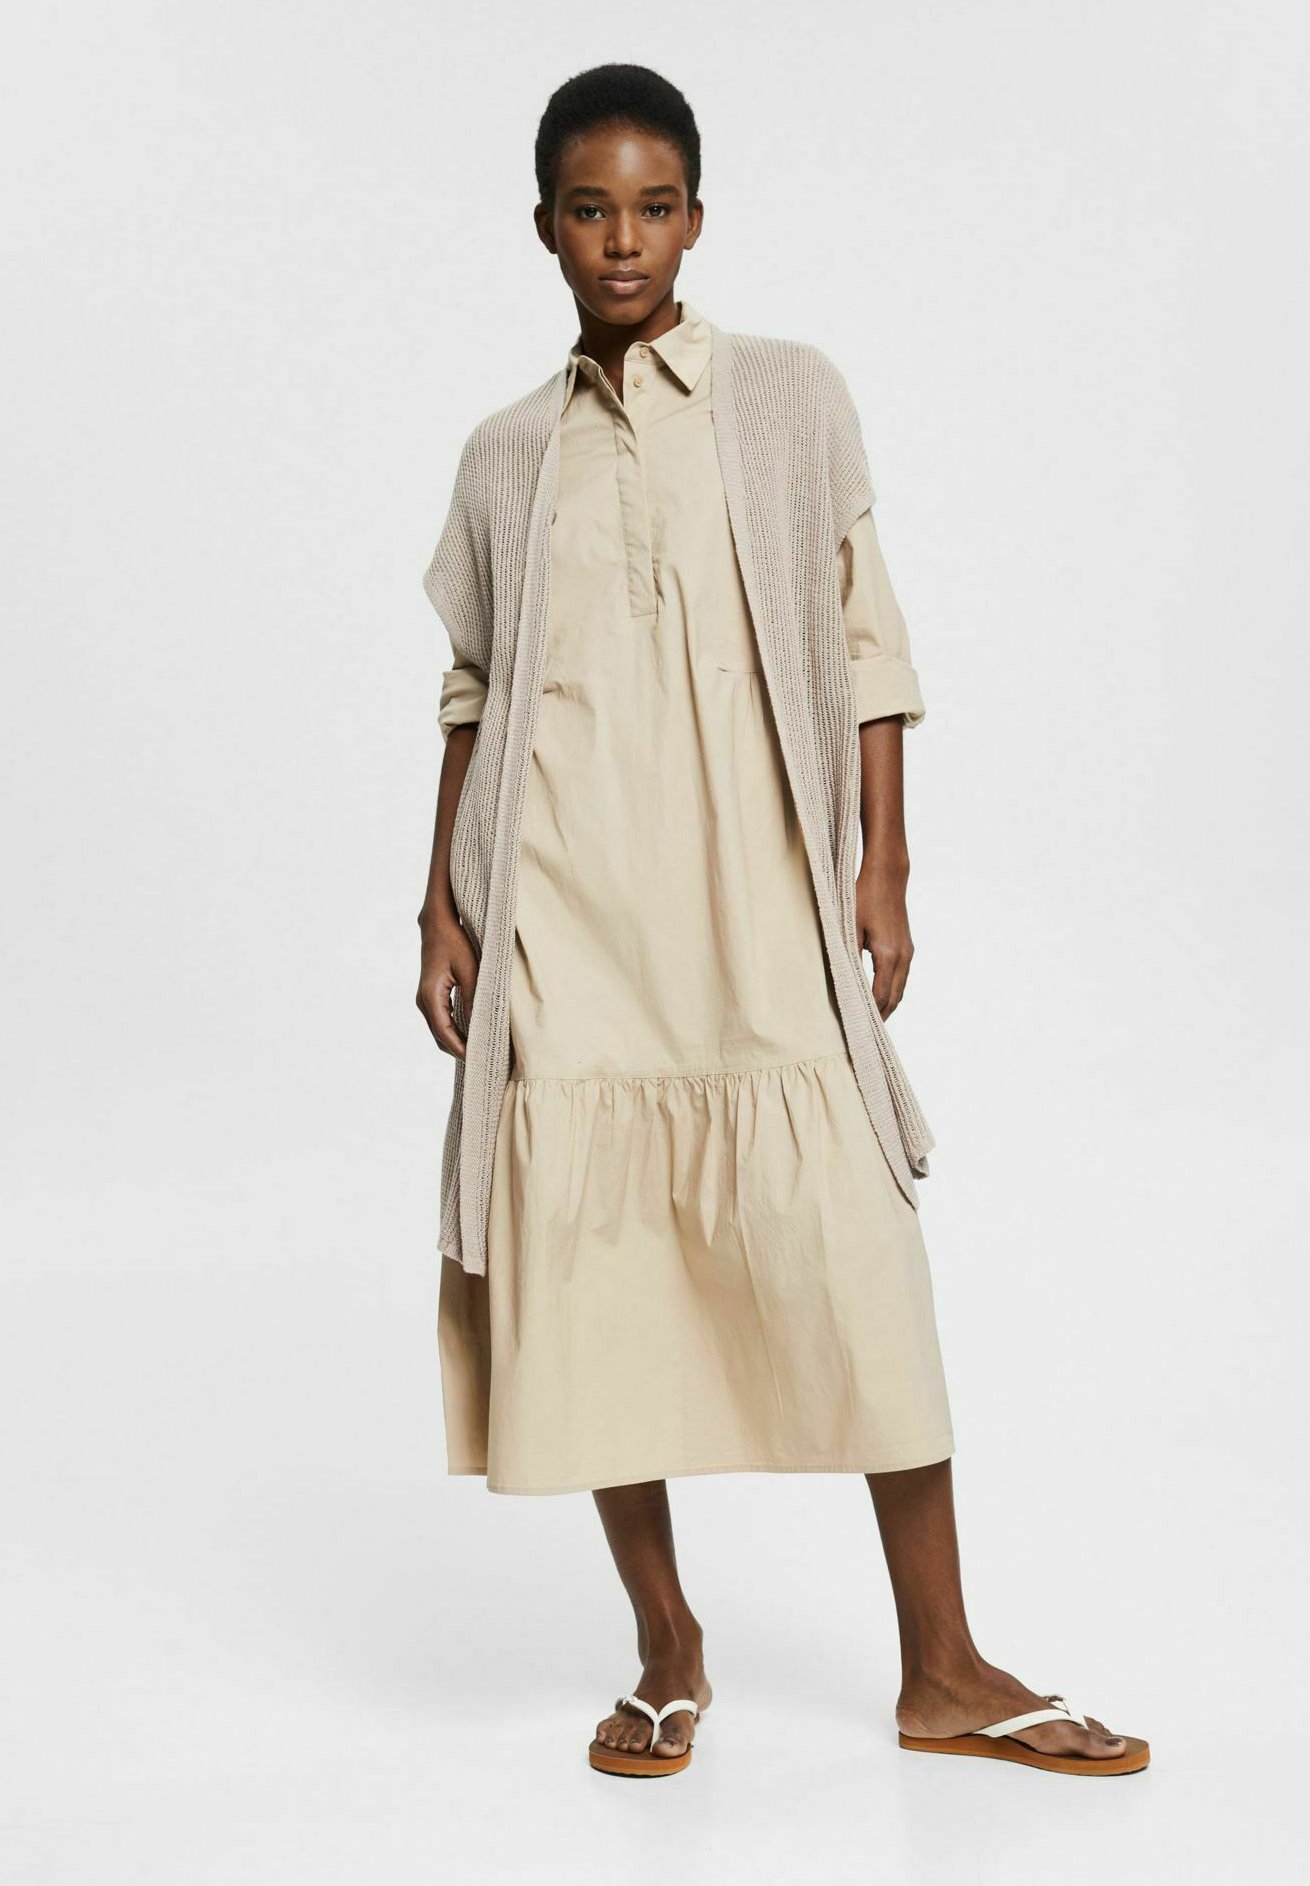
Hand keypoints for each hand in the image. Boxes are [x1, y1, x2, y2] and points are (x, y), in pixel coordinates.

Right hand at [416, 913, 479, 1057]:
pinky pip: (442, 1022)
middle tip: (483, 1060)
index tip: (477, 1061)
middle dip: (460, 1051)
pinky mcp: (431, 997)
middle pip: (440, 1037)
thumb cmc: (455, 942)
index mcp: (430, 995)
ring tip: (481, 1050)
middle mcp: (423, 1001)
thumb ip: (474, 999)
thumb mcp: (470, 970)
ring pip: (440, 1032)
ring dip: (457, 1043)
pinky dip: (455, 1033)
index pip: (444, 1032)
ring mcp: (425, 1000)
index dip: (460, 1049)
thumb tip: (480, 1027)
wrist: (438, 924)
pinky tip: (473, 1035)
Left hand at [855, 859, 912, 1020]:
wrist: (888, 876)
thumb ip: (847, 955)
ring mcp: (908, 952)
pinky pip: (901, 978)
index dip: (870, 1015)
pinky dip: (892, 992)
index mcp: (888, 955)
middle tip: (866, 1035)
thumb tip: (841, 981)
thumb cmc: (864, 897)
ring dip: (888, 1006)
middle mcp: (903, 957)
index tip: (857, 1028)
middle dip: (881, 1017)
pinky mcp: (907, 947)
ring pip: (900, 990)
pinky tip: (881, 998)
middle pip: (894, 999)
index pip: (880, 996)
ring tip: (873, 1022)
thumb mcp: (849, 926)